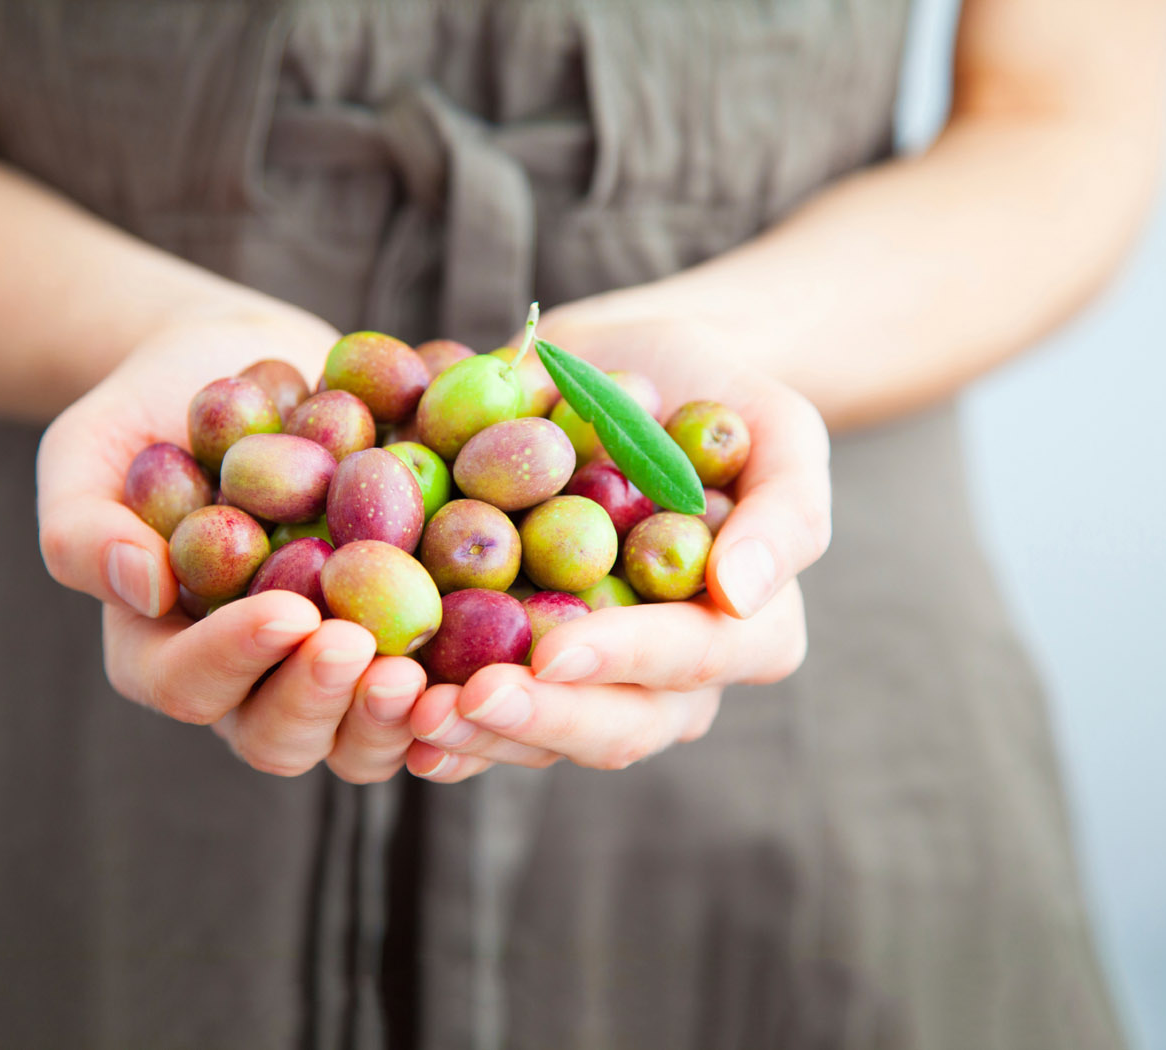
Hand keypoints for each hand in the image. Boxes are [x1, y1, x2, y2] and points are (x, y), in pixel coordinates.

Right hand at [37, 309, 424, 782]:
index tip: (291, 612)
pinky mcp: (395, 646)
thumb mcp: (87, 450)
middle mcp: (247, 682)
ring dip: (396, 718)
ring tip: (431, 671)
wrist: (244, 372)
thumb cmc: (151, 412)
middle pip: (280, 736)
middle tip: (373, 654)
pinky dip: (463, 683)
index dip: (237, 658)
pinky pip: (433, 693)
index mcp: (161, 651)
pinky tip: (504, 649)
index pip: (187, 684)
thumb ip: (82, 524)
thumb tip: (138, 583)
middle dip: (326, 702)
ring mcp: (325, 673)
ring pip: (359, 740)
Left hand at [403, 298, 831, 780]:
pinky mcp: (520, 665)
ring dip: (472, 733)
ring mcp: (590, 682)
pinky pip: (482, 712)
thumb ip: (785, 508)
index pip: (691, 658)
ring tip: (405, 712)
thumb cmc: (714, 393)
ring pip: (540, 737)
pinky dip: (430, 712)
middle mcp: (667, 680)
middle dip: (536, 718)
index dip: (626, 660)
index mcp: (741, 633)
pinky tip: (381, 705)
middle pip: (611, 726)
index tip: (556, 649)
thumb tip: (742, 592)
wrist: (625, 372)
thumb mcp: (778, 426)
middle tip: (460, 702)